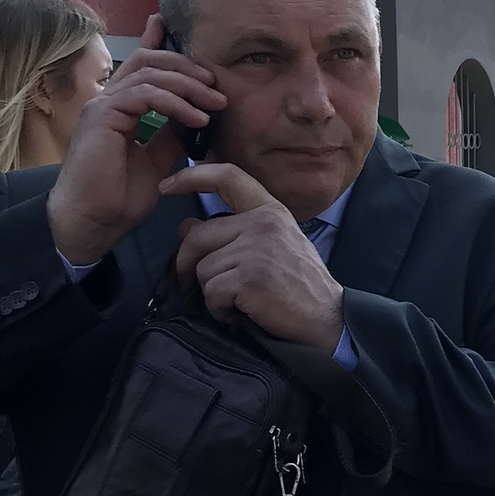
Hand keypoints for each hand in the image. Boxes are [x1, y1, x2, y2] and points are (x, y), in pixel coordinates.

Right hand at [46, 16, 226, 266]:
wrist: (93, 222)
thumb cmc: (119, 197)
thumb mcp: (157, 161)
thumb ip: (170, 136)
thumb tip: (193, 119)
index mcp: (119, 106)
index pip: (141, 65)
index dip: (158, 42)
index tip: (180, 32)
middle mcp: (108, 99)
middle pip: (149, 61)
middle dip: (186, 66)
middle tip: (215, 84)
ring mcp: (103, 105)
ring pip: (150, 74)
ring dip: (188, 85)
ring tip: (215, 103)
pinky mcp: (103, 116)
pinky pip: (145, 95)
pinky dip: (175, 103)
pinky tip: (197, 119)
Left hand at [165, 163, 343, 348]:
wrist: (327, 318)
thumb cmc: (299, 285)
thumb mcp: (270, 248)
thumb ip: (232, 233)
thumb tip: (185, 227)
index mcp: (270, 211)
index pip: (228, 177)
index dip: (192, 177)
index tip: (167, 186)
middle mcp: (264, 223)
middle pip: (198, 236)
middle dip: (185, 264)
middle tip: (188, 283)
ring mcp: (257, 250)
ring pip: (202, 269)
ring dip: (211, 292)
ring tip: (236, 301)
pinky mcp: (250, 278)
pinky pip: (211, 293)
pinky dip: (219, 309)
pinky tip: (240, 312)